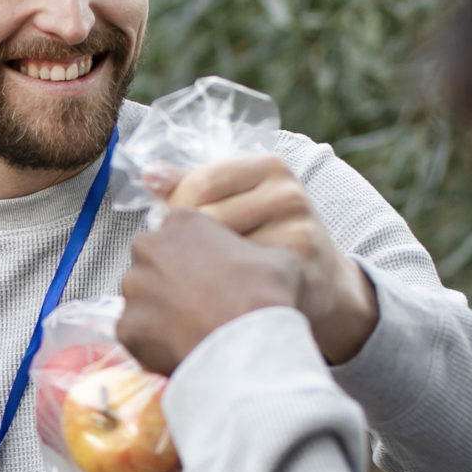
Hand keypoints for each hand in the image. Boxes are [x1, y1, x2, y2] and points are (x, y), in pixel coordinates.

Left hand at [118, 212, 308, 374]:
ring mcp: (134, 289)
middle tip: (200, 303)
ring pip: (143, 298)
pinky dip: (154, 342)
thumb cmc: (264, 297)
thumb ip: (255, 254)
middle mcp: (149, 249)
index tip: (213, 273)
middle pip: (155, 262)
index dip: (198, 254)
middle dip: (171, 280)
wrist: (246, 347)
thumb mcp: (279, 259)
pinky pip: (138, 333)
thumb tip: (257, 266)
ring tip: (191, 330)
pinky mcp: (126, 327)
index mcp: (184, 223)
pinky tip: (180, 349)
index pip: (181, 231)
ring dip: (160, 311)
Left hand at [161, 158, 378, 363]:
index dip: (179, 213)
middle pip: (206, 220)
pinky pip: (238, 283)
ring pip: (219, 253)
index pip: (199, 185)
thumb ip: (193, 187)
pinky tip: (214, 303)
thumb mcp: (240, 202)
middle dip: (186, 247)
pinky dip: (217, 295)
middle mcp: (287, 194)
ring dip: (197, 273)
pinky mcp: (298, 270)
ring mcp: (297, 231)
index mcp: (269, 168)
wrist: (322, 285)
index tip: (182, 235)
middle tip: (187, 268)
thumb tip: (149, 175)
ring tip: (198, 286)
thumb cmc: (268, 238)